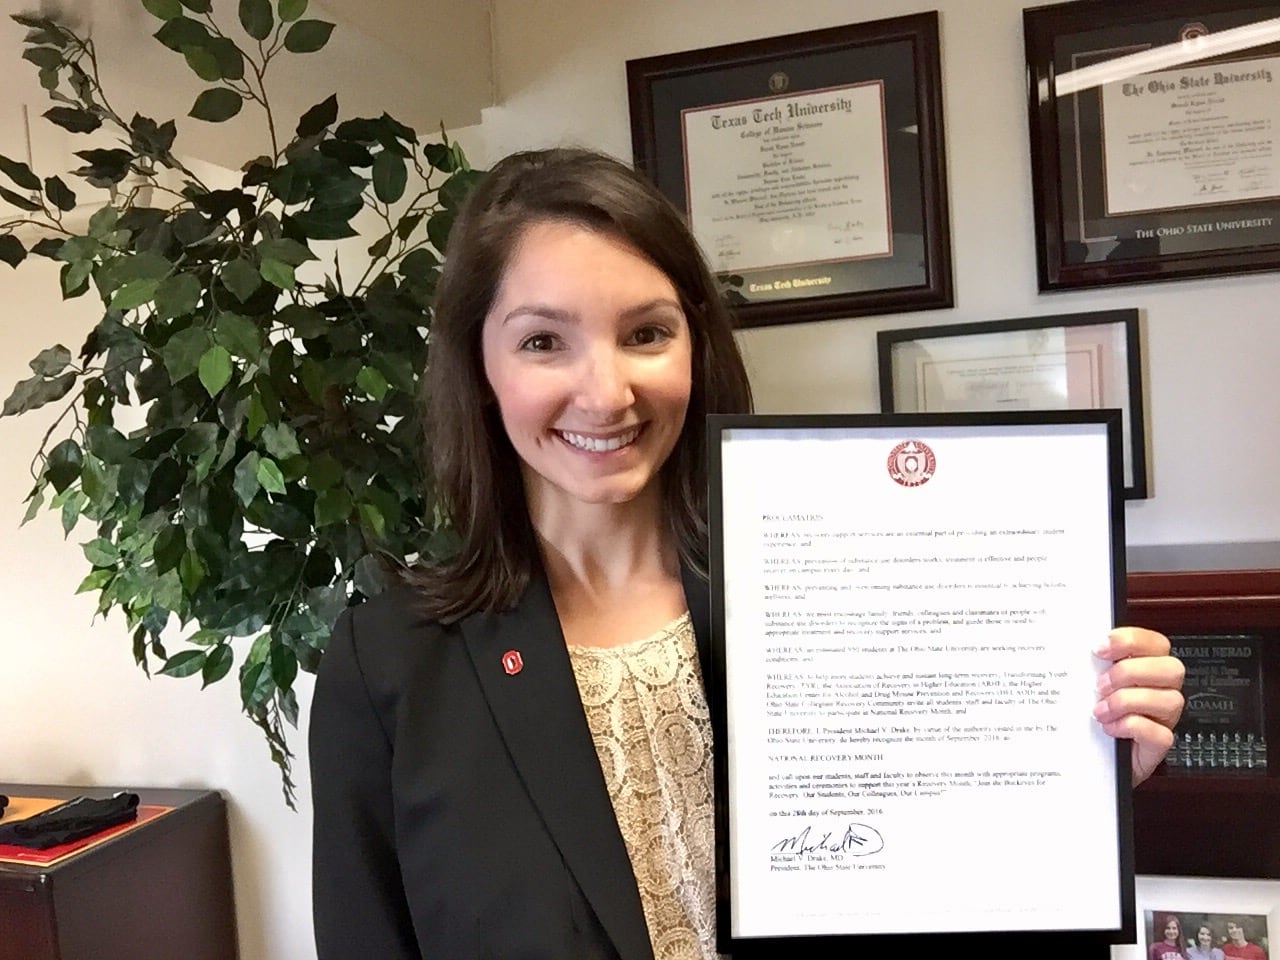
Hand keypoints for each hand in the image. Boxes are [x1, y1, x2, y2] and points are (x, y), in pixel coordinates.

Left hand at [1094, 627, 1184, 785]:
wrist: (1094, 756)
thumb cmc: (1095, 716)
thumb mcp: (1093, 685)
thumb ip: (1094, 665)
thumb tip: (1076, 647)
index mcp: (1148, 669)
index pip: (1156, 644)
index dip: (1131, 641)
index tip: (1099, 648)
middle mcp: (1162, 691)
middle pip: (1171, 668)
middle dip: (1130, 672)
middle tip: (1100, 684)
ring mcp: (1164, 718)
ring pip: (1170, 700)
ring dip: (1127, 701)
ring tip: (1100, 709)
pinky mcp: (1159, 744)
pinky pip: (1159, 733)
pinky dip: (1130, 727)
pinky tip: (1110, 727)